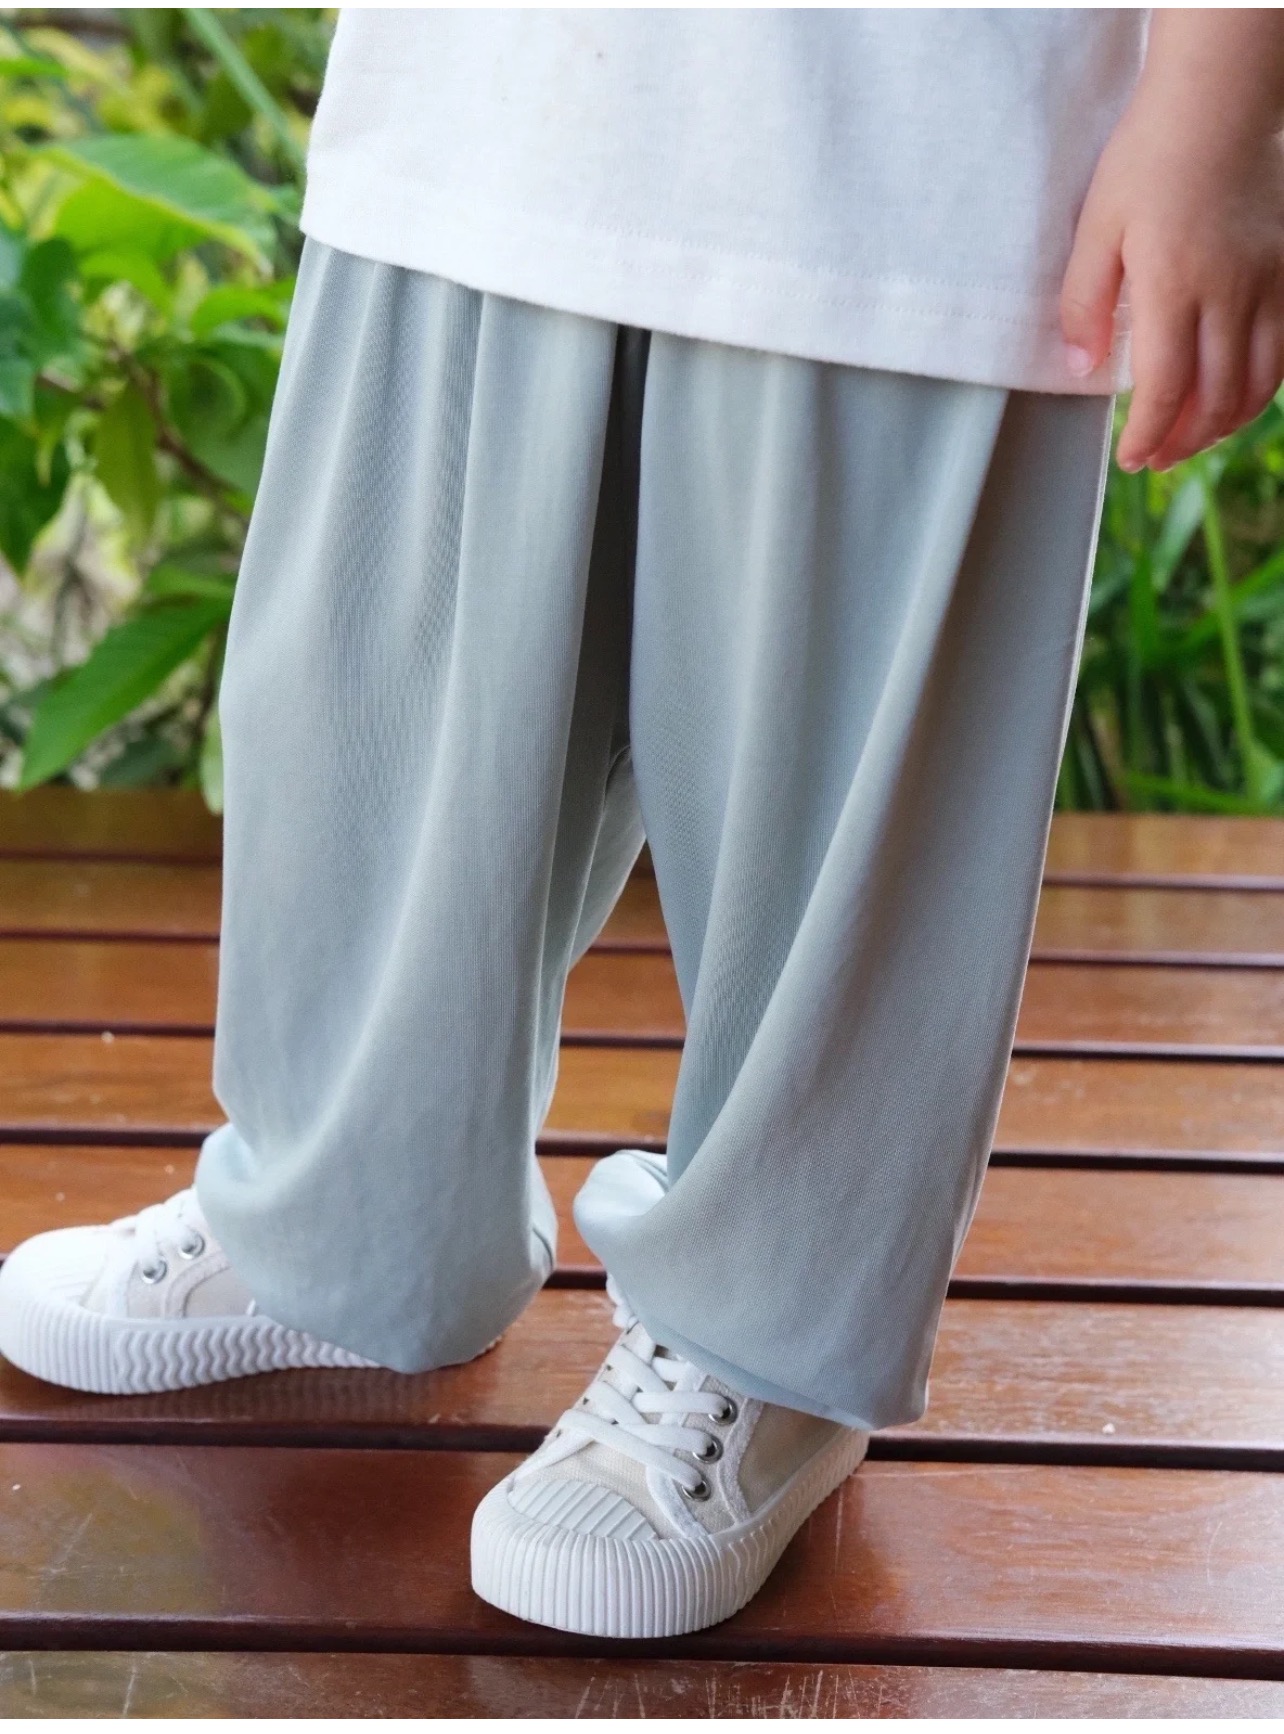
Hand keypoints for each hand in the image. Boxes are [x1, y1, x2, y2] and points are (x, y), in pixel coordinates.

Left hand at [1060, 14, 1283, 473]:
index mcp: (1173, 286)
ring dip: (1224, 423)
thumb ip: (1083, 305)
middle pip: (1216, 397)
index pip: (1165, 388)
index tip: (1131, 458)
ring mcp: (1269, 282)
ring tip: (1191, 437)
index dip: (1148, 435)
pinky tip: (1232, 398)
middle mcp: (1230, 291)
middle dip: (1184, 441)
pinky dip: (1260, 388)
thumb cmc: (1148, 162)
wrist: (1217, 106)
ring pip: (1258, 382)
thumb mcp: (1095, 230)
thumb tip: (1082, 370)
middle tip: (1156, 458)